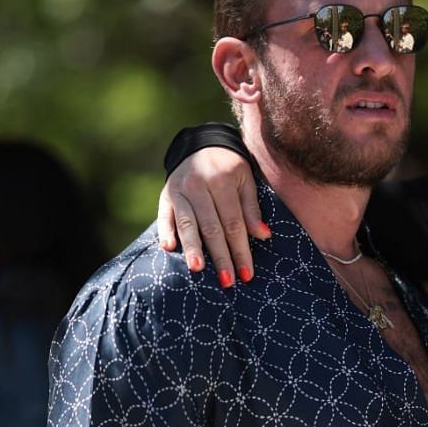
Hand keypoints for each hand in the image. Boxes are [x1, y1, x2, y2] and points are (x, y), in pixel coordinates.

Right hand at [157, 146, 268, 286]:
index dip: (241, 249)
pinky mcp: (165, 196)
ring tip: (198, 269)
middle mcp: (199, 186)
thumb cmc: (229, 168)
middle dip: (220, 256)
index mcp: (222, 181)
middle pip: (212, 227)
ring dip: (192, 248)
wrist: (201, 145)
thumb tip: (264, 235)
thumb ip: (251, 208)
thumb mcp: (246, 180)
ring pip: (187, 224)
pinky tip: (169, 248)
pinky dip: (166, 232)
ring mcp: (179, 191)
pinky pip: (163, 216)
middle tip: (227, 281)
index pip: (234, 223)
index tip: (247, 273)